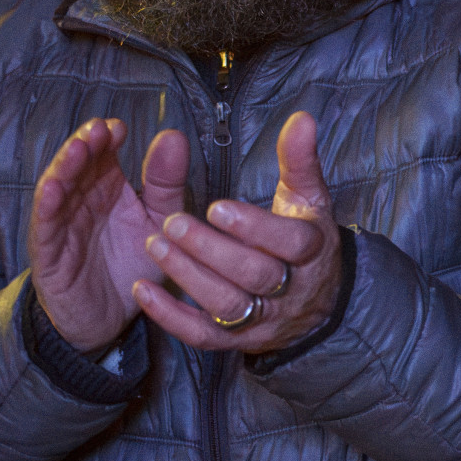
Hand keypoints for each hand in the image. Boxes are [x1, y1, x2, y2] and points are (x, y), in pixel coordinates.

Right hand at [29, 120, 187, 352]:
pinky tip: (55, 188)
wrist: (111, 316)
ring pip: (58, 189)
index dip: (108, 139)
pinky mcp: (50, 252)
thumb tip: (174, 137)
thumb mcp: (160, 220)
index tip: (121, 127)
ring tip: (79, 148)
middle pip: (79, 166)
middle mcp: (82, 201)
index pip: (103, 155)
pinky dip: (49, 206)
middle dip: (88, 145)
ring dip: (66, 167)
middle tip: (101, 129)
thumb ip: (167, 183)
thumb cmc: (133, 262)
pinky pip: (46, 226)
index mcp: (108, 189)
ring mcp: (63, 224)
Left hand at [134, 114, 342, 355]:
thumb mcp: (307, 200)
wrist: (318, 302)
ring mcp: (266, 320)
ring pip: (228, 305)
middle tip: (173, 223)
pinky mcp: (239, 341)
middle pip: (256, 275)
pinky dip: (170, 317)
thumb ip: (300, 161)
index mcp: (313, 252)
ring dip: (188, 276)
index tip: (217, 207)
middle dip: (212, 250)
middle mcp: (293, 290)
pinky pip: (204, 336)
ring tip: (155, 244)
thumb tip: (301, 118)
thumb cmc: (304, 240)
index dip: (256, 228)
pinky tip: (142, 290)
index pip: (292, 244)